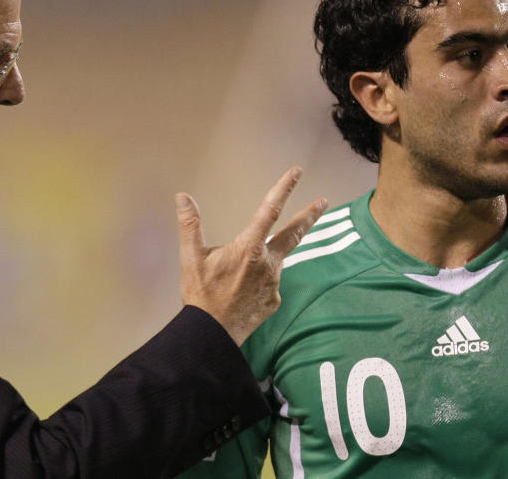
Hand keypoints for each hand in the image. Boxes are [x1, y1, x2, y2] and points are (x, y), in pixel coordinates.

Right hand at [176, 167, 326, 345]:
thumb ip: (190, 225)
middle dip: (310, 215)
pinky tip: (241, 292)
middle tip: (323, 201)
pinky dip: (258, 281)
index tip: (296, 172)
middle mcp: (268, 263)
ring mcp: (274, 283)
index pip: (269, 210)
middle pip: (294, 233)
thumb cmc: (201, 295)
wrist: (212, 334)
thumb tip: (183, 197)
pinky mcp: (274, 300)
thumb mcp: (191, 258)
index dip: (283, 188)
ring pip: (276, 260)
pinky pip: (270, 283)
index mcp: (249, 248)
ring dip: (268, 256)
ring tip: (240, 271)